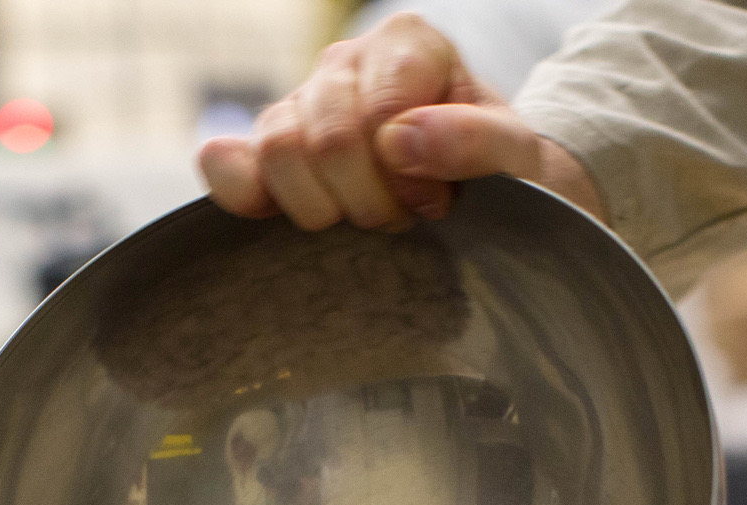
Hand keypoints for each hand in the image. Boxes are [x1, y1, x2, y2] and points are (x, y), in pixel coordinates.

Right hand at [198, 12, 601, 231]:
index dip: (407, 179)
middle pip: (324, 140)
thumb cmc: (509, 178)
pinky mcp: (264, 152)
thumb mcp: (523, 161)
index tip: (439, 201)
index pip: (377, 117)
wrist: (494, 205)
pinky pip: (223, 163)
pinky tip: (282, 216)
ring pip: (276, 156)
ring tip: (367, 217)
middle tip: (405, 217)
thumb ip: (478, 142)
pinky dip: (242, 193)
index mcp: (407, 45)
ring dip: (324, 210)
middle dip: (367, 201)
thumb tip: (399, 138)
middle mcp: (345, 63)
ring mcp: (300, 105)